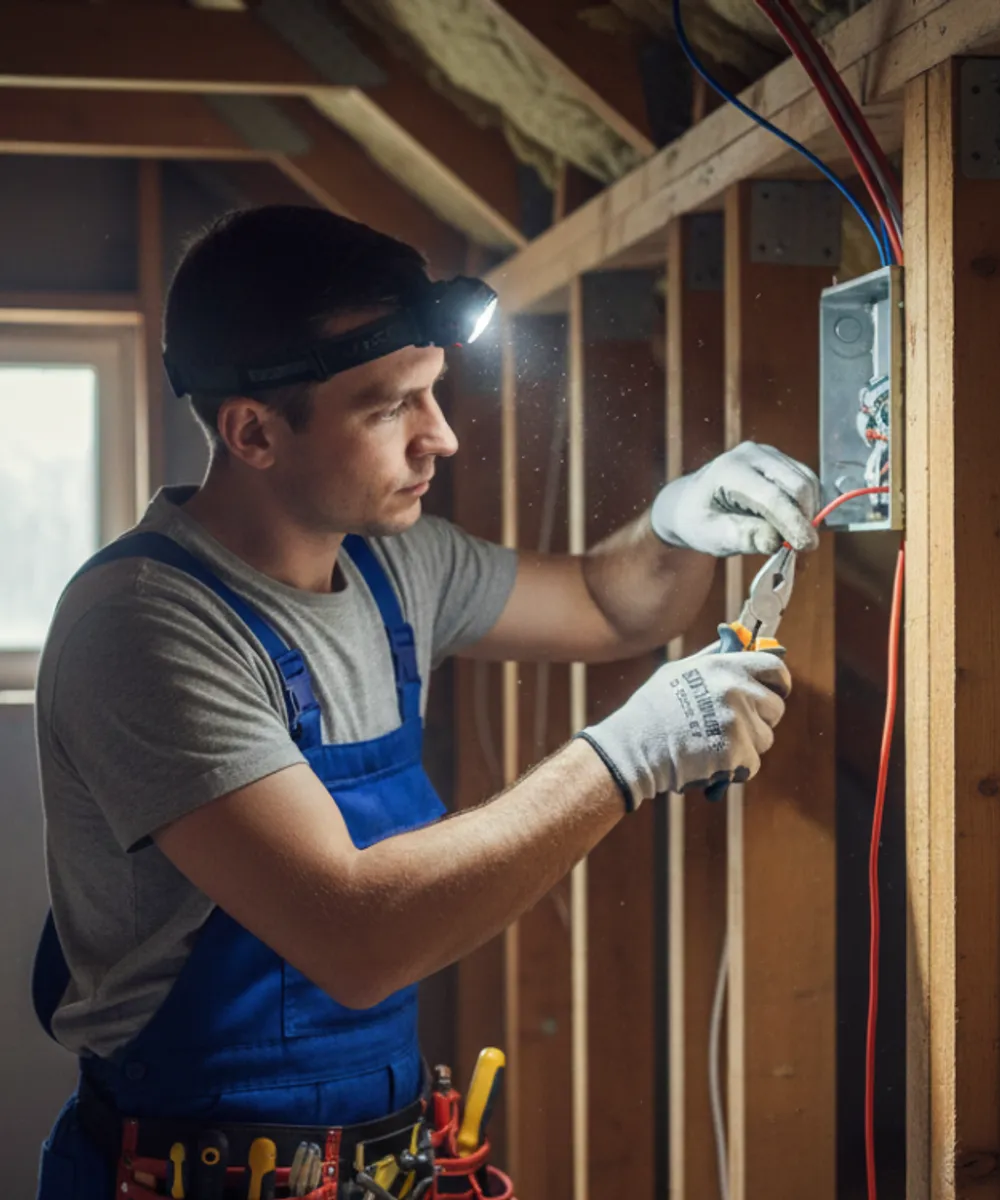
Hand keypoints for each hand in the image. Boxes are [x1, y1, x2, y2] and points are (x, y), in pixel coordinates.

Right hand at [577, 647, 790, 810]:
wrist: (634, 747)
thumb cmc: (653, 709)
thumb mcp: (680, 671)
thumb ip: (714, 657)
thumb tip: (738, 641)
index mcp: (725, 666)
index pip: (775, 668)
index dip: (778, 682)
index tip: (774, 691)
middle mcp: (736, 690)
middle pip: (775, 707)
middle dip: (761, 718)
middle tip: (735, 725)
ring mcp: (738, 722)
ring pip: (765, 738)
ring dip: (747, 745)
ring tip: (714, 743)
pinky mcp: (737, 753)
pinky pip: (752, 763)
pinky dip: (736, 767)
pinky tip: (711, 760)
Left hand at [651, 441, 819, 555]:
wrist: (688, 503)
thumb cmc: (697, 520)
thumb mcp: (710, 535)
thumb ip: (741, 537)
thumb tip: (775, 540)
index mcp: (730, 470)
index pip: (772, 496)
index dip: (793, 522)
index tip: (807, 546)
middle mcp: (752, 455)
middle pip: (797, 484)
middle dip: (805, 518)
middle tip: (802, 548)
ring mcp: (768, 454)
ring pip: (807, 482)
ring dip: (809, 512)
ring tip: (795, 539)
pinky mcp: (779, 461)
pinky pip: (806, 481)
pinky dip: (808, 504)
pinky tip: (795, 525)